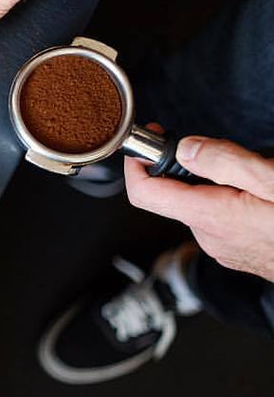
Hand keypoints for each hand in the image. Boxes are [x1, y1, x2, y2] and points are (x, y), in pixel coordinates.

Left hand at [125, 137, 273, 280]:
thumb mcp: (272, 180)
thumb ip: (225, 161)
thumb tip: (184, 148)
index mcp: (210, 215)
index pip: (144, 193)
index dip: (136, 164)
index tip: (145, 144)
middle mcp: (208, 236)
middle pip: (173, 195)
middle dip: (188, 168)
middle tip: (221, 152)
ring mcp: (221, 247)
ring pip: (199, 205)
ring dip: (213, 185)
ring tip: (253, 177)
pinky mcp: (234, 252)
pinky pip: (217, 219)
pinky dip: (227, 201)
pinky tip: (259, 198)